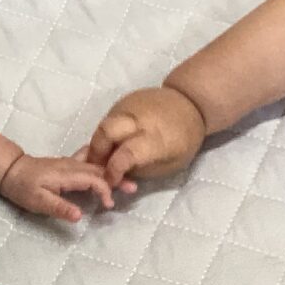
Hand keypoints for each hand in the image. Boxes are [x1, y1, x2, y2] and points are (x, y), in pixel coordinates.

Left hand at [0, 154, 130, 222]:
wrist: (11, 170)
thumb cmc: (23, 187)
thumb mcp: (38, 201)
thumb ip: (59, 208)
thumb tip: (80, 216)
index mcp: (67, 174)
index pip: (93, 179)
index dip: (104, 191)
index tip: (110, 205)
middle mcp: (72, 165)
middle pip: (99, 170)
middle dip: (117, 179)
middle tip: (133, 189)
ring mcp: (71, 162)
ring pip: (97, 165)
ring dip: (112, 172)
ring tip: (128, 179)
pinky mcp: (69, 164)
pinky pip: (91, 162)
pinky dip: (103, 165)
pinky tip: (111, 167)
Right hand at [84, 85, 206, 182]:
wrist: (189, 101)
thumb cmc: (183, 141)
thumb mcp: (169, 164)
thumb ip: (138, 170)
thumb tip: (113, 178)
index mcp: (156, 138)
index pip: (127, 153)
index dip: (113, 170)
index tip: (110, 182)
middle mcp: (139, 119)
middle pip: (105, 133)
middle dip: (95, 153)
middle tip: (95, 167)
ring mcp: (128, 106)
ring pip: (102, 126)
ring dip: (97, 145)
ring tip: (101, 159)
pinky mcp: (122, 101)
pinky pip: (107, 120)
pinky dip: (104, 135)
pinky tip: (110, 145)